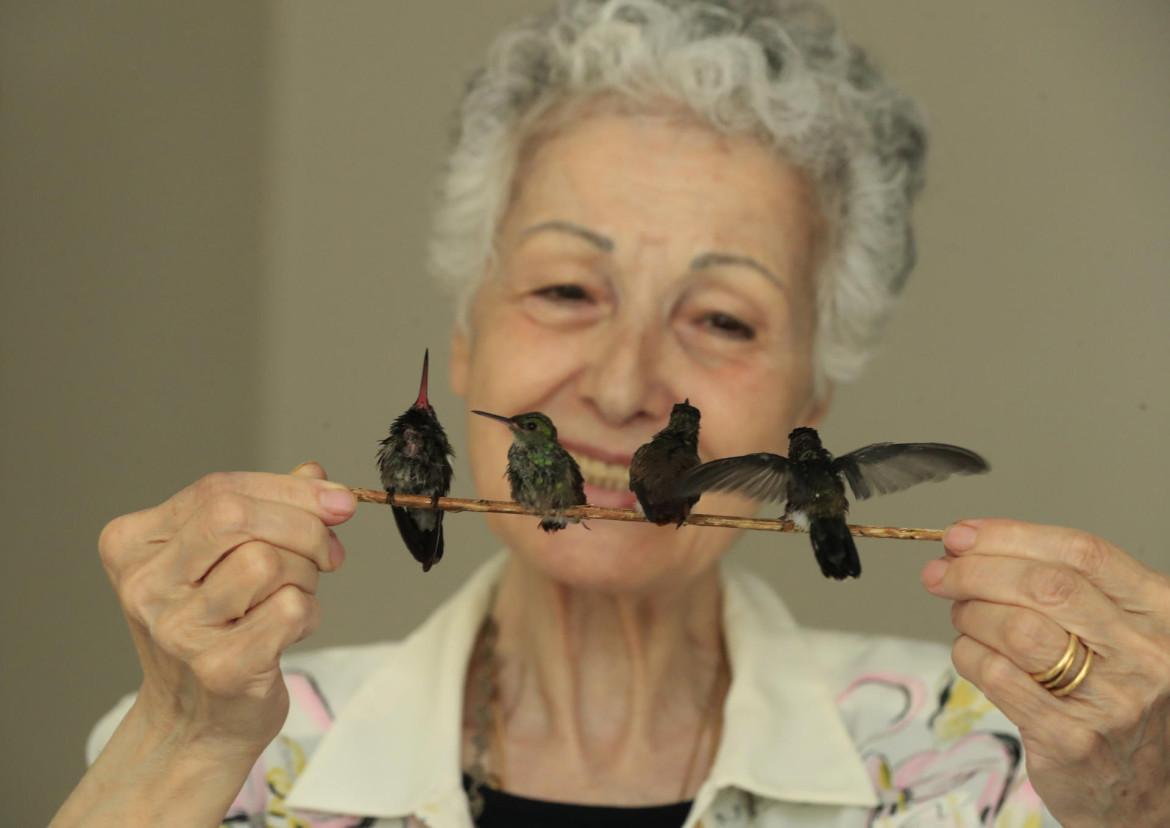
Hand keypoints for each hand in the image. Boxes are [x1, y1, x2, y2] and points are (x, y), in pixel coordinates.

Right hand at [98, 463, 354, 756]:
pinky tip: (290, 631)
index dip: (290, 489)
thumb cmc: (214, 633)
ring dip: (305, 575)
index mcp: (134, 543)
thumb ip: (265, 509)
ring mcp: (177, 629)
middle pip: (236, 516)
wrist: (195, 725)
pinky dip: (310, 613)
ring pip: (267, 561)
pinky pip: (291, 609)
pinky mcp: (218, 667)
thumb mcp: (224, 560)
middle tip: (328, 552)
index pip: (218, 488)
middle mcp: (145, 584)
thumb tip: (316, 475)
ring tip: (294, 596)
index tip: (338, 500)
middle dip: (302, 526)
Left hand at [922, 518, 1169, 826]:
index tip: (962, 534)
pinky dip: (968, 654)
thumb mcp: (1121, 634)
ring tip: (963, 615)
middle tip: (940, 572)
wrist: (1148, 793)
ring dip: (970, 612)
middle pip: (1045, 586)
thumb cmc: (1120, 698)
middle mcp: (1145, 654)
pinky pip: (997, 675)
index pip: (1083, 553)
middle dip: (976, 570)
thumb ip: (1067, 589)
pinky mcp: (1071, 738)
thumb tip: (973, 546)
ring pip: (1017, 627)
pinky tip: (971, 654)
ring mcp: (1112, 700)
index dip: (1011, 536)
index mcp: (1163, 613)